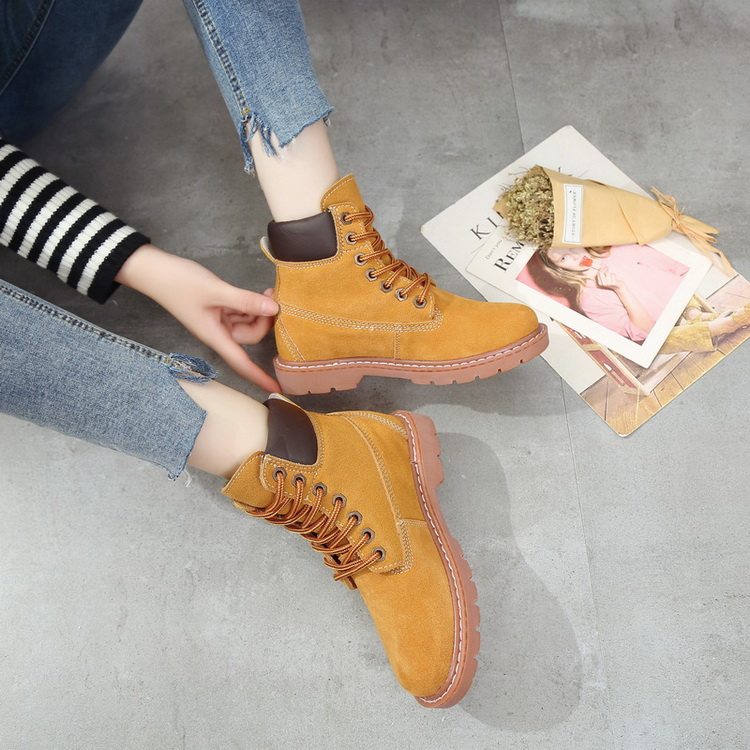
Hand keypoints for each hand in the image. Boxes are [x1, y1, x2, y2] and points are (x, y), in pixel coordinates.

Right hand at [116, 244, 279, 390]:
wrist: (154, 270)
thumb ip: (245, 300)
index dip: (259, 377)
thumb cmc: (178, 283)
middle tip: (273, 297)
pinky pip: (242, 311)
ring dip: (259, 309)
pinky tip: (258, 292)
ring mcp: (219, 320)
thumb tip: (274, 309)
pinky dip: (251, 303)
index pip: (241, 363)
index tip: (278, 389)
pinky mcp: (219, 307)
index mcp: (215, 336)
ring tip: (267, 291)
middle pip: (251, 336)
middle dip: (264, 320)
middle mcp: (219, 332)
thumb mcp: (215, 290)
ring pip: (248, 322)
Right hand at [595, 266, 623, 291]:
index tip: (605, 268)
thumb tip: (602, 266)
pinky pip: (613, 275)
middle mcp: (603, 284)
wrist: (618, 286)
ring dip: (610, 273)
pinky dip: (614, 275)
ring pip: (607, 273)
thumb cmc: (611, 280)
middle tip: (607, 268)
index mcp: (600, 283)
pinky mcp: (613, 283)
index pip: (598, 273)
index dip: (602, 269)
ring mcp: (608, 284)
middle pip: (601, 273)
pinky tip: (615, 278)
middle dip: (604, 269)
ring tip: (612, 275)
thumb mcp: (605, 277)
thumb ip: (602, 272)